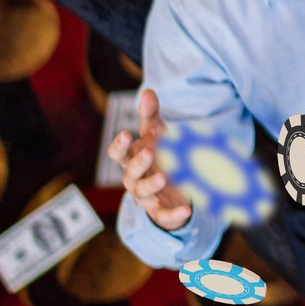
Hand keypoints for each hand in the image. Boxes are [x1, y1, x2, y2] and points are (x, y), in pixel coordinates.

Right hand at [106, 88, 192, 231]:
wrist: (171, 186)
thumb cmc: (160, 155)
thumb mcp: (156, 134)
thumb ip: (151, 115)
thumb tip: (148, 91)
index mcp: (131, 159)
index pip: (117, 154)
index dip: (119, 145)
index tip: (127, 134)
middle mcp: (134, 178)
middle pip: (129, 172)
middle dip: (138, 163)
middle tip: (150, 151)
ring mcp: (146, 196)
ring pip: (142, 193)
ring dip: (151, 185)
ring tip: (164, 176)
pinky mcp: (160, 211)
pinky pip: (164, 214)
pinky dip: (174, 214)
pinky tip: (187, 209)